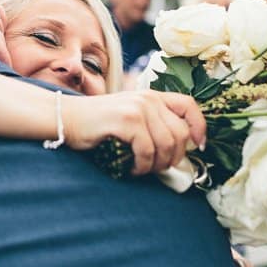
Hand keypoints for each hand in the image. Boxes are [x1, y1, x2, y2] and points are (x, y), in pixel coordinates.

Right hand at [64, 90, 204, 173]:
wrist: (67, 118)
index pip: (189, 106)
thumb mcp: (130, 116)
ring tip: (144, 170)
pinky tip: (133, 169)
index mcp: (152, 96)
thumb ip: (153, 124)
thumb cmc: (97, 124)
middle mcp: (149, 99)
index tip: (198, 146)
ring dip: (157, 164)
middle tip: (159, 169)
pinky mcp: (127, 121)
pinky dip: (143, 166)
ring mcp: (138, 109)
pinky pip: (147, 150)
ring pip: (166, 144)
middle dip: (174, 157)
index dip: (199, 127)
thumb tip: (176, 151)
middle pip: (180, 133)